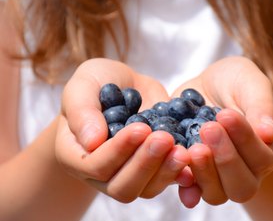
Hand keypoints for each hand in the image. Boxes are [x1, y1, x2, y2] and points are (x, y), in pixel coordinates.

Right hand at [55, 58, 192, 202]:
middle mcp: (102, 173)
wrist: (124, 88)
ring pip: (148, 189)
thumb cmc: (98, 84)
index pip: (95, 166)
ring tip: (182, 149)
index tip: (140, 127)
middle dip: (145, 164)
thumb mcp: (84, 85)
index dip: (118, 151)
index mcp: (77, 155)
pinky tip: (193, 157)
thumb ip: (82, 110)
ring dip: (166, 171)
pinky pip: (168, 180)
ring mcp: (130, 175)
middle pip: (123, 187)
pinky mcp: (155, 170)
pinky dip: (182, 172)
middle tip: (164, 138)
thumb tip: (92, 141)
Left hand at [173, 56, 272, 206]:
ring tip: (192, 148)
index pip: (262, 156)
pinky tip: (177, 171)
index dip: (244, 139)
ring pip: (217, 194)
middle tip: (208, 129)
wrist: (207, 86)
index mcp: (269, 147)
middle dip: (225, 159)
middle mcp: (248, 169)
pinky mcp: (194, 173)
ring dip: (204, 173)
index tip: (225, 114)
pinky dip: (185, 186)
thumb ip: (261, 103)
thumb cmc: (235, 81)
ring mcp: (220, 176)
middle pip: (242, 186)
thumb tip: (269, 134)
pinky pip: (191, 190)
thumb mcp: (250, 81)